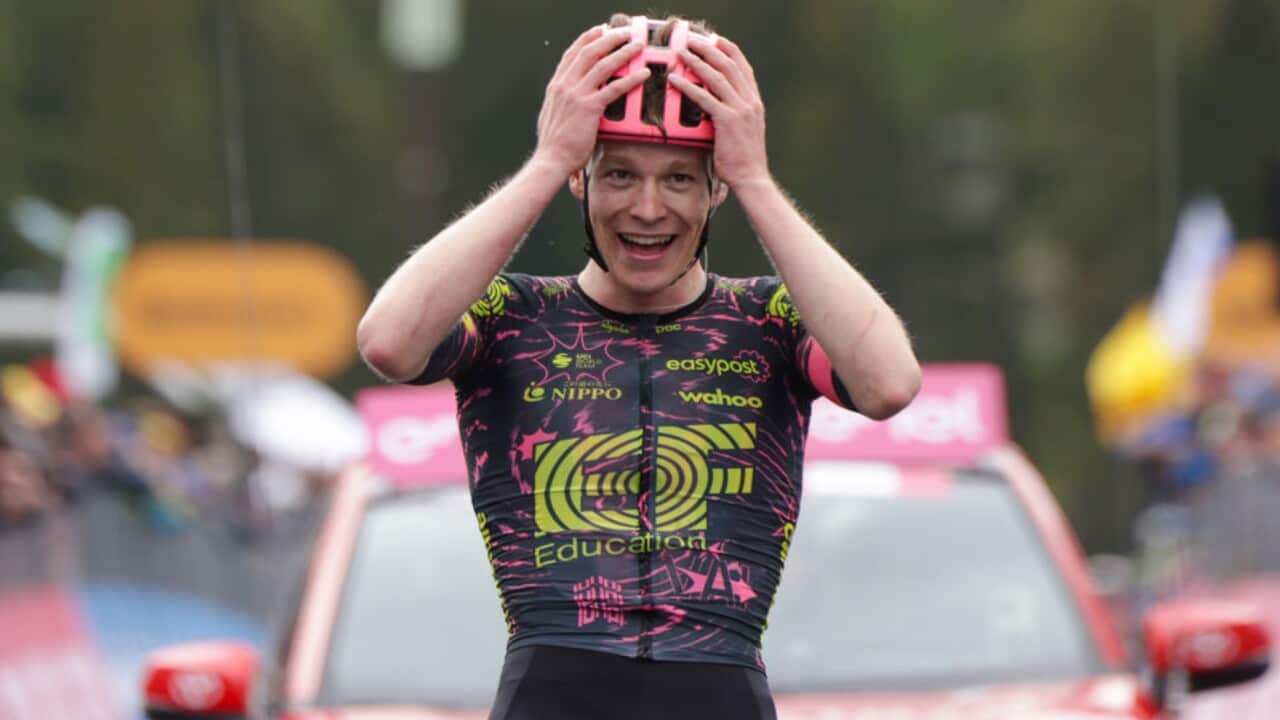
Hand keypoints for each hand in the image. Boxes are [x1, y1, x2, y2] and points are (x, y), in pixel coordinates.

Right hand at [533, 26, 649, 176]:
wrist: (551, 159)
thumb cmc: (554, 143)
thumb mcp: (553, 114)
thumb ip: (562, 100)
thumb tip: (570, 97)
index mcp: (556, 86)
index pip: (572, 54)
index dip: (587, 39)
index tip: (600, 31)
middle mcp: (565, 85)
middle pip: (589, 52)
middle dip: (609, 38)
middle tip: (624, 33)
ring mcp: (577, 95)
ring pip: (603, 65)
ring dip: (623, 52)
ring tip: (638, 47)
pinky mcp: (590, 108)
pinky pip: (615, 88)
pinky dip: (631, 79)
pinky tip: (643, 74)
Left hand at [669, 35, 769, 188]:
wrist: (751, 177)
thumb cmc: (744, 158)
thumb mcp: (743, 129)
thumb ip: (733, 113)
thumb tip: (713, 105)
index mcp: (754, 101)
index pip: (743, 66)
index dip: (728, 50)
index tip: (714, 40)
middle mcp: (750, 101)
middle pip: (729, 64)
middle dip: (709, 48)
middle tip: (692, 40)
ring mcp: (740, 109)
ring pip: (716, 76)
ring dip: (696, 61)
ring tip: (681, 52)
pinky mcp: (727, 121)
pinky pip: (704, 98)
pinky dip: (688, 86)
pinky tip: (674, 81)